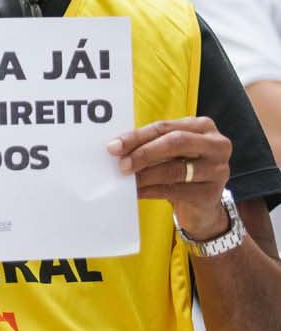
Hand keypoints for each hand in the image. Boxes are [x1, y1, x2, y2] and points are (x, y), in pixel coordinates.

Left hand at [107, 117, 232, 238]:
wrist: (201, 204)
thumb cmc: (181, 170)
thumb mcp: (170, 152)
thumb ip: (149, 144)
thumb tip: (116, 148)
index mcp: (202, 126)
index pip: (164, 127)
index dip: (137, 136)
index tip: (113, 147)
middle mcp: (216, 144)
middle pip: (175, 142)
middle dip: (144, 153)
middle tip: (121, 165)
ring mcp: (218, 169)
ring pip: (174, 169)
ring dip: (145, 175)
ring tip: (127, 181)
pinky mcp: (212, 192)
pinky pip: (175, 190)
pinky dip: (151, 191)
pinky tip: (136, 193)